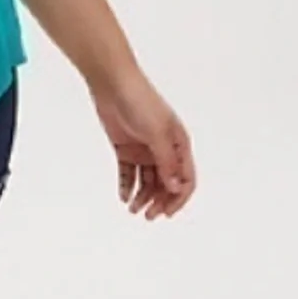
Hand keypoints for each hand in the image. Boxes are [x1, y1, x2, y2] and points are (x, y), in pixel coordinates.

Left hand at [91, 69, 196, 218]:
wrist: (112, 82)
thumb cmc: (140, 101)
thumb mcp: (157, 132)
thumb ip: (166, 160)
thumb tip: (175, 187)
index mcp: (178, 144)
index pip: (185, 179)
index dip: (178, 198)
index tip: (166, 213)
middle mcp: (163, 149)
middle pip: (165, 183)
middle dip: (158, 201)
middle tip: (148, 215)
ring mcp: (144, 149)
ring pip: (147, 180)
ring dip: (142, 196)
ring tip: (133, 209)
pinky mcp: (125, 147)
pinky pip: (128, 172)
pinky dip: (127, 185)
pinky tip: (124, 197)